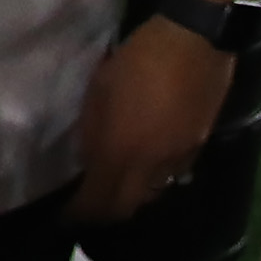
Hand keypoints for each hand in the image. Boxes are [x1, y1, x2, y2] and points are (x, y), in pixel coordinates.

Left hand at [71, 16, 233, 223]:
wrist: (192, 45)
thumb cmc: (136, 61)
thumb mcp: (99, 91)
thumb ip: (93, 131)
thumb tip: (90, 158)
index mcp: (121, 151)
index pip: (99, 201)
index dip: (79, 214)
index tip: (63, 216)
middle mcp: (152, 166)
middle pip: (127, 207)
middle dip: (103, 213)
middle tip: (85, 206)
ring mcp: (179, 159)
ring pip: (150, 193)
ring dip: (129, 196)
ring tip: (110, 184)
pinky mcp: (197, 147)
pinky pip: (170, 175)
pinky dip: (151, 178)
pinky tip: (140, 161)